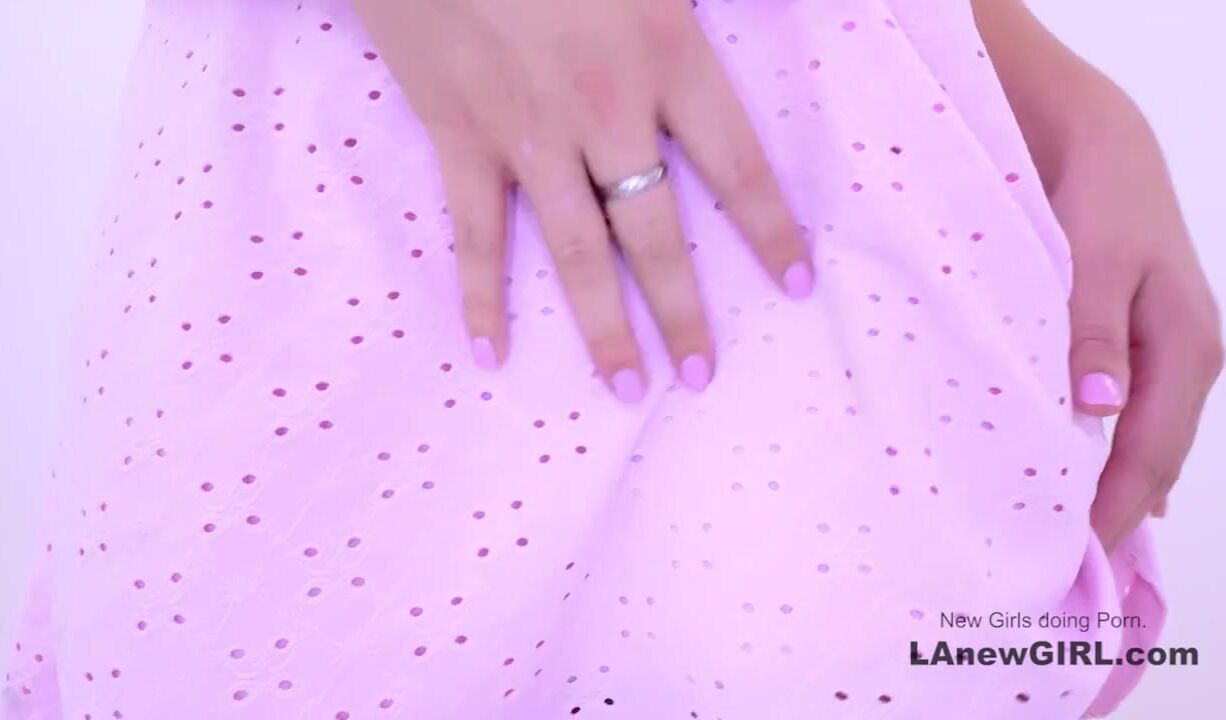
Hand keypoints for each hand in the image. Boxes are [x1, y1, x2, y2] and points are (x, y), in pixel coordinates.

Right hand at [353, 0, 813, 400]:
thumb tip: (800, 5)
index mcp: (665, 53)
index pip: (736, 165)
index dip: (769, 230)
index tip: (795, 285)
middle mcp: (603, 108)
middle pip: (656, 231)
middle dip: (684, 310)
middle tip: (701, 376)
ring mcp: (526, 130)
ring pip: (576, 249)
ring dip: (603, 327)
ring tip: (627, 389)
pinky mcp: (457, 132)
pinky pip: (475, 229)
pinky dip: (481, 292)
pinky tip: (492, 351)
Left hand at [1067, 206, 1222, 551]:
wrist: (1094, 139)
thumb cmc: (1098, 197)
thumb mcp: (1096, 264)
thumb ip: (1093, 336)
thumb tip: (1102, 410)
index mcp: (1187, 347)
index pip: (1152, 452)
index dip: (1117, 506)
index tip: (1078, 553)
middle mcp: (1186, 357)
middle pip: (1154, 453)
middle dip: (1115, 506)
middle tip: (1064, 557)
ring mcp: (1165, 349)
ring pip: (1143, 434)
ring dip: (1111, 479)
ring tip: (1067, 527)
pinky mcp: (1137, 337)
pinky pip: (1130, 409)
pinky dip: (1108, 445)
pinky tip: (1087, 471)